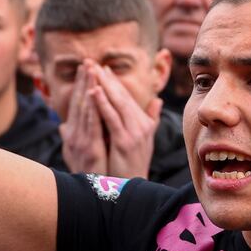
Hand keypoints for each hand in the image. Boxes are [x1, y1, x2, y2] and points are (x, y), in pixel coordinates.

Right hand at [58, 63, 108, 174]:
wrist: (88, 197)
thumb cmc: (85, 175)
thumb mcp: (76, 153)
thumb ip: (71, 137)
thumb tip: (62, 126)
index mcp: (73, 134)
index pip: (78, 105)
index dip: (81, 85)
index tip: (86, 67)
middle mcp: (73, 135)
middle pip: (79, 102)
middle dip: (83, 81)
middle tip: (88, 61)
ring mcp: (79, 141)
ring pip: (84, 109)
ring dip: (87, 88)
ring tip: (92, 71)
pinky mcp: (88, 148)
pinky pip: (91, 124)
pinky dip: (92, 107)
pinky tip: (95, 94)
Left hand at [92, 65, 161, 179]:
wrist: (134, 187)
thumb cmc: (135, 165)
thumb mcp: (145, 140)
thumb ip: (151, 119)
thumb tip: (157, 101)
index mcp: (144, 123)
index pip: (127, 98)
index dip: (114, 83)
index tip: (103, 69)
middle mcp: (142, 125)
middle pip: (122, 96)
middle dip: (107, 79)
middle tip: (94, 64)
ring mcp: (134, 133)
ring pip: (117, 103)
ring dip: (104, 85)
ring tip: (93, 71)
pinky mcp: (125, 141)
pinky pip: (111, 118)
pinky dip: (102, 104)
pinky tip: (93, 92)